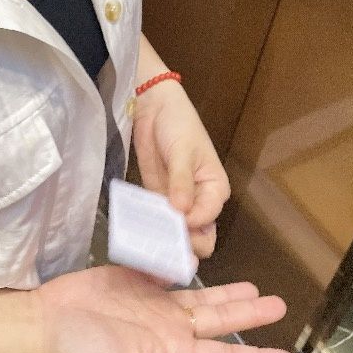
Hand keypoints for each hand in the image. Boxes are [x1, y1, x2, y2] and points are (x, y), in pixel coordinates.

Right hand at [37, 264, 296, 352]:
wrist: (47, 324)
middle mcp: (168, 329)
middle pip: (218, 321)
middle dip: (249, 315)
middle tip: (278, 305)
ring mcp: (151, 303)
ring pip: (199, 297)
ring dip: (226, 292)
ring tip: (253, 287)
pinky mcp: (132, 281)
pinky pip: (164, 270)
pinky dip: (182, 263)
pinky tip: (198, 256)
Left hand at [131, 81, 230, 258]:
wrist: (155, 108)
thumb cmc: (179, 124)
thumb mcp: (183, 150)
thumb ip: (181, 180)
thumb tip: (182, 212)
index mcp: (215, 189)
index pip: (208, 218)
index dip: (192, 225)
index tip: (174, 220)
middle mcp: (200, 201)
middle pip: (200, 235)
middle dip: (184, 242)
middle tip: (163, 243)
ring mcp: (177, 203)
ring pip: (177, 233)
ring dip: (164, 239)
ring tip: (148, 244)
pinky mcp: (157, 198)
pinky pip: (156, 220)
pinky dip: (150, 228)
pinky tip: (137, 232)